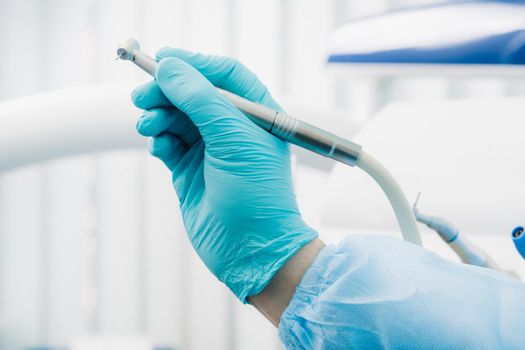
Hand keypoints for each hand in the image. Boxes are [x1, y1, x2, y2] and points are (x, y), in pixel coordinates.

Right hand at [131, 48, 317, 301]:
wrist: (250, 249)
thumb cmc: (257, 193)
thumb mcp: (233, 138)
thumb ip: (200, 99)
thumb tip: (169, 67)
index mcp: (255, 114)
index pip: (224, 75)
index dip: (194, 64)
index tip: (164, 60)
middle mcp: (232, 128)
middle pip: (193, 93)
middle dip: (167, 90)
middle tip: (143, 95)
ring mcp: (210, 149)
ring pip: (176, 117)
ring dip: (158, 115)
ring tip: (148, 124)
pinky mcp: (189, 170)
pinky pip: (167, 143)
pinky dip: (159, 140)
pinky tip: (159, 147)